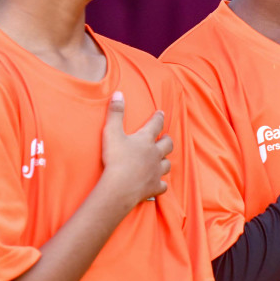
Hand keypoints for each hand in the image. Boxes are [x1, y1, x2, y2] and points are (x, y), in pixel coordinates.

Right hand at [98, 91, 173, 209]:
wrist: (120, 186)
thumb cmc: (116, 158)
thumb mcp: (112, 132)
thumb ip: (115, 113)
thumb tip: (119, 93)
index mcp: (145, 140)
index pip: (156, 124)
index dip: (159, 118)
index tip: (161, 113)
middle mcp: (155, 154)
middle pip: (167, 145)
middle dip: (167, 140)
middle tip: (165, 139)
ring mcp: (156, 171)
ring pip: (167, 164)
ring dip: (165, 161)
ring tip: (161, 160)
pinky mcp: (154, 187)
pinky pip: (162, 186)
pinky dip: (161, 184)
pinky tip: (158, 184)